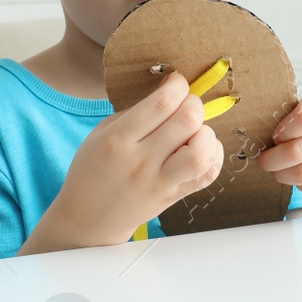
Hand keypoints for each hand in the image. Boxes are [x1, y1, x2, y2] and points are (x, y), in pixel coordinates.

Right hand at [20, 72, 223, 252]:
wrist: (89, 219)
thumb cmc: (94, 169)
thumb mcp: (101, 134)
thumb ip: (135, 113)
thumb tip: (170, 91)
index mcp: (117, 140)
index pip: (160, 104)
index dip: (178, 86)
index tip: (177, 82)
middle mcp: (140, 162)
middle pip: (186, 121)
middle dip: (194, 103)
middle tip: (187, 105)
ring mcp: (159, 182)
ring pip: (200, 153)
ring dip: (205, 133)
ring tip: (195, 131)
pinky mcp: (173, 197)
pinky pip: (206, 175)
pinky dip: (213, 155)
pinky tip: (202, 148)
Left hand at [256, 96, 301, 215]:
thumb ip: (288, 123)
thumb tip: (258, 139)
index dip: (282, 131)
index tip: (274, 138)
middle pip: (297, 151)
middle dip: (273, 160)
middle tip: (264, 162)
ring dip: (283, 175)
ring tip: (278, 171)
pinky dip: (300, 186)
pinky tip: (299, 178)